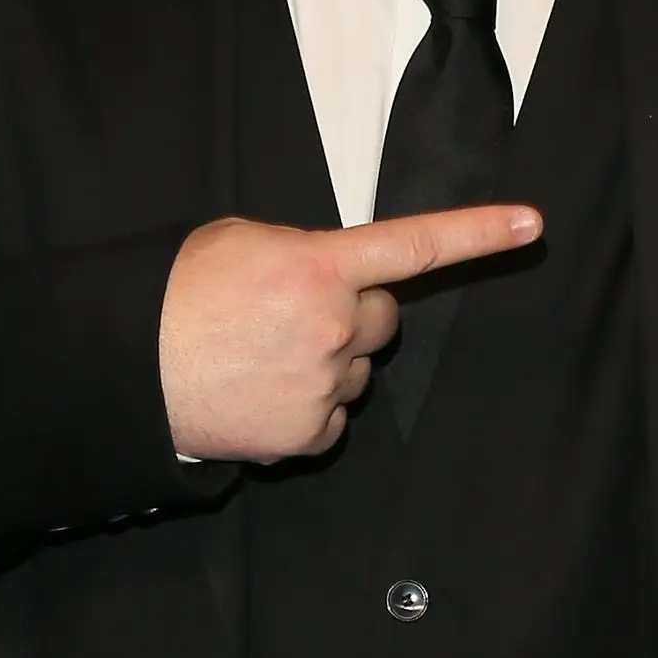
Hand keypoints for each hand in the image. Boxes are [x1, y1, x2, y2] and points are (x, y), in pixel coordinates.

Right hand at [158, 205, 541, 462]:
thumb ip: (307, 251)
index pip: (416, 246)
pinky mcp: (306, 433)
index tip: (533, 224)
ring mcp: (324, 383)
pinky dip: (305, 406)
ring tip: (261, 357)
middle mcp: (334, 325)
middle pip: (384, 318)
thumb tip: (335, 273)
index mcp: (321, 266)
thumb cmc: (178, 293)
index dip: (479, 232)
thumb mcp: (244, 240)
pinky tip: (259, 393)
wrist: (124, 367)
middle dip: (354, 314)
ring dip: (327, 362)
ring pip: (357, 370)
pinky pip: (333, 416)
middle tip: (291, 315)